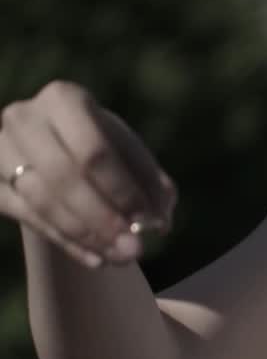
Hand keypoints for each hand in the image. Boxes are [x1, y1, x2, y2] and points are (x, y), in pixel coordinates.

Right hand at [1, 81, 177, 267]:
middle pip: (63, 176)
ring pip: (41, 200)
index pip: (94, 150)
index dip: (123, 190)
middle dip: (103, 218)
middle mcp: (24, 118)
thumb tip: (158, 221)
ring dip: (86, 235)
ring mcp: (0, 149)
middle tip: (135, 250)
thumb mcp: (134, 161)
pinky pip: (27, 217)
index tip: (151, 223)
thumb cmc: (106, 156)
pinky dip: (66, 242)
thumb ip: (152, 185)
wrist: (58, 160)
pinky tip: (97, 259)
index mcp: (64, 99)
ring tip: (121, 258)